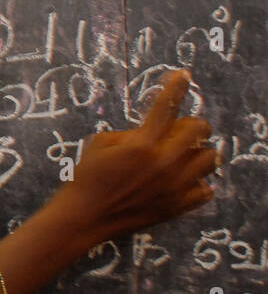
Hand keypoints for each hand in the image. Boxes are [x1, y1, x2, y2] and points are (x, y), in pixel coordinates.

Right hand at [51, 70, 217, 245]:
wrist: (84, 218)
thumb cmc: (86, 178)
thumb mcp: (100, 144)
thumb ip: (131, 134)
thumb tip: (151, 132)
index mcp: (142, 145)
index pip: (166, 106)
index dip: (176, 86)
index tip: (183, 75)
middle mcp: (164, 164)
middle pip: (200, 130)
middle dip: (192, 124)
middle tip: (178, 129)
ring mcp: (174, 187)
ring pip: (210, 159)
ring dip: (198, 152)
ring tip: (181, 156)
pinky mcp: (177, 207)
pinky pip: (206, 190)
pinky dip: (197, 182)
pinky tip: (181, 180)